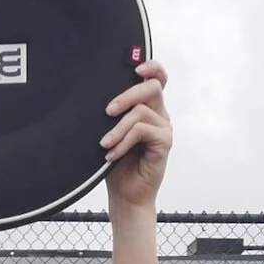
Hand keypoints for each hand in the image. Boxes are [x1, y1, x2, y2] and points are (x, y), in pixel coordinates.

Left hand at [103, 61, 171, 208]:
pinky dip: (123, 141)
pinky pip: (142, 130)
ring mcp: (164, 128)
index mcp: (149, 108)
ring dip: (118, 128)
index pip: (158, 78)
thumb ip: (114, 112)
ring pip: (141, 111)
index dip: (152, 67)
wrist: (125, 196)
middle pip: (152, 87)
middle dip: (126, 95)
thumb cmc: (115, 164)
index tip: (136, 68)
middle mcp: (160, 114)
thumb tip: (98, 91)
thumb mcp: (110, 132)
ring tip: (104, 144)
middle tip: (107, 111)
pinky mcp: (165, 142)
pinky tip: (111, 155)